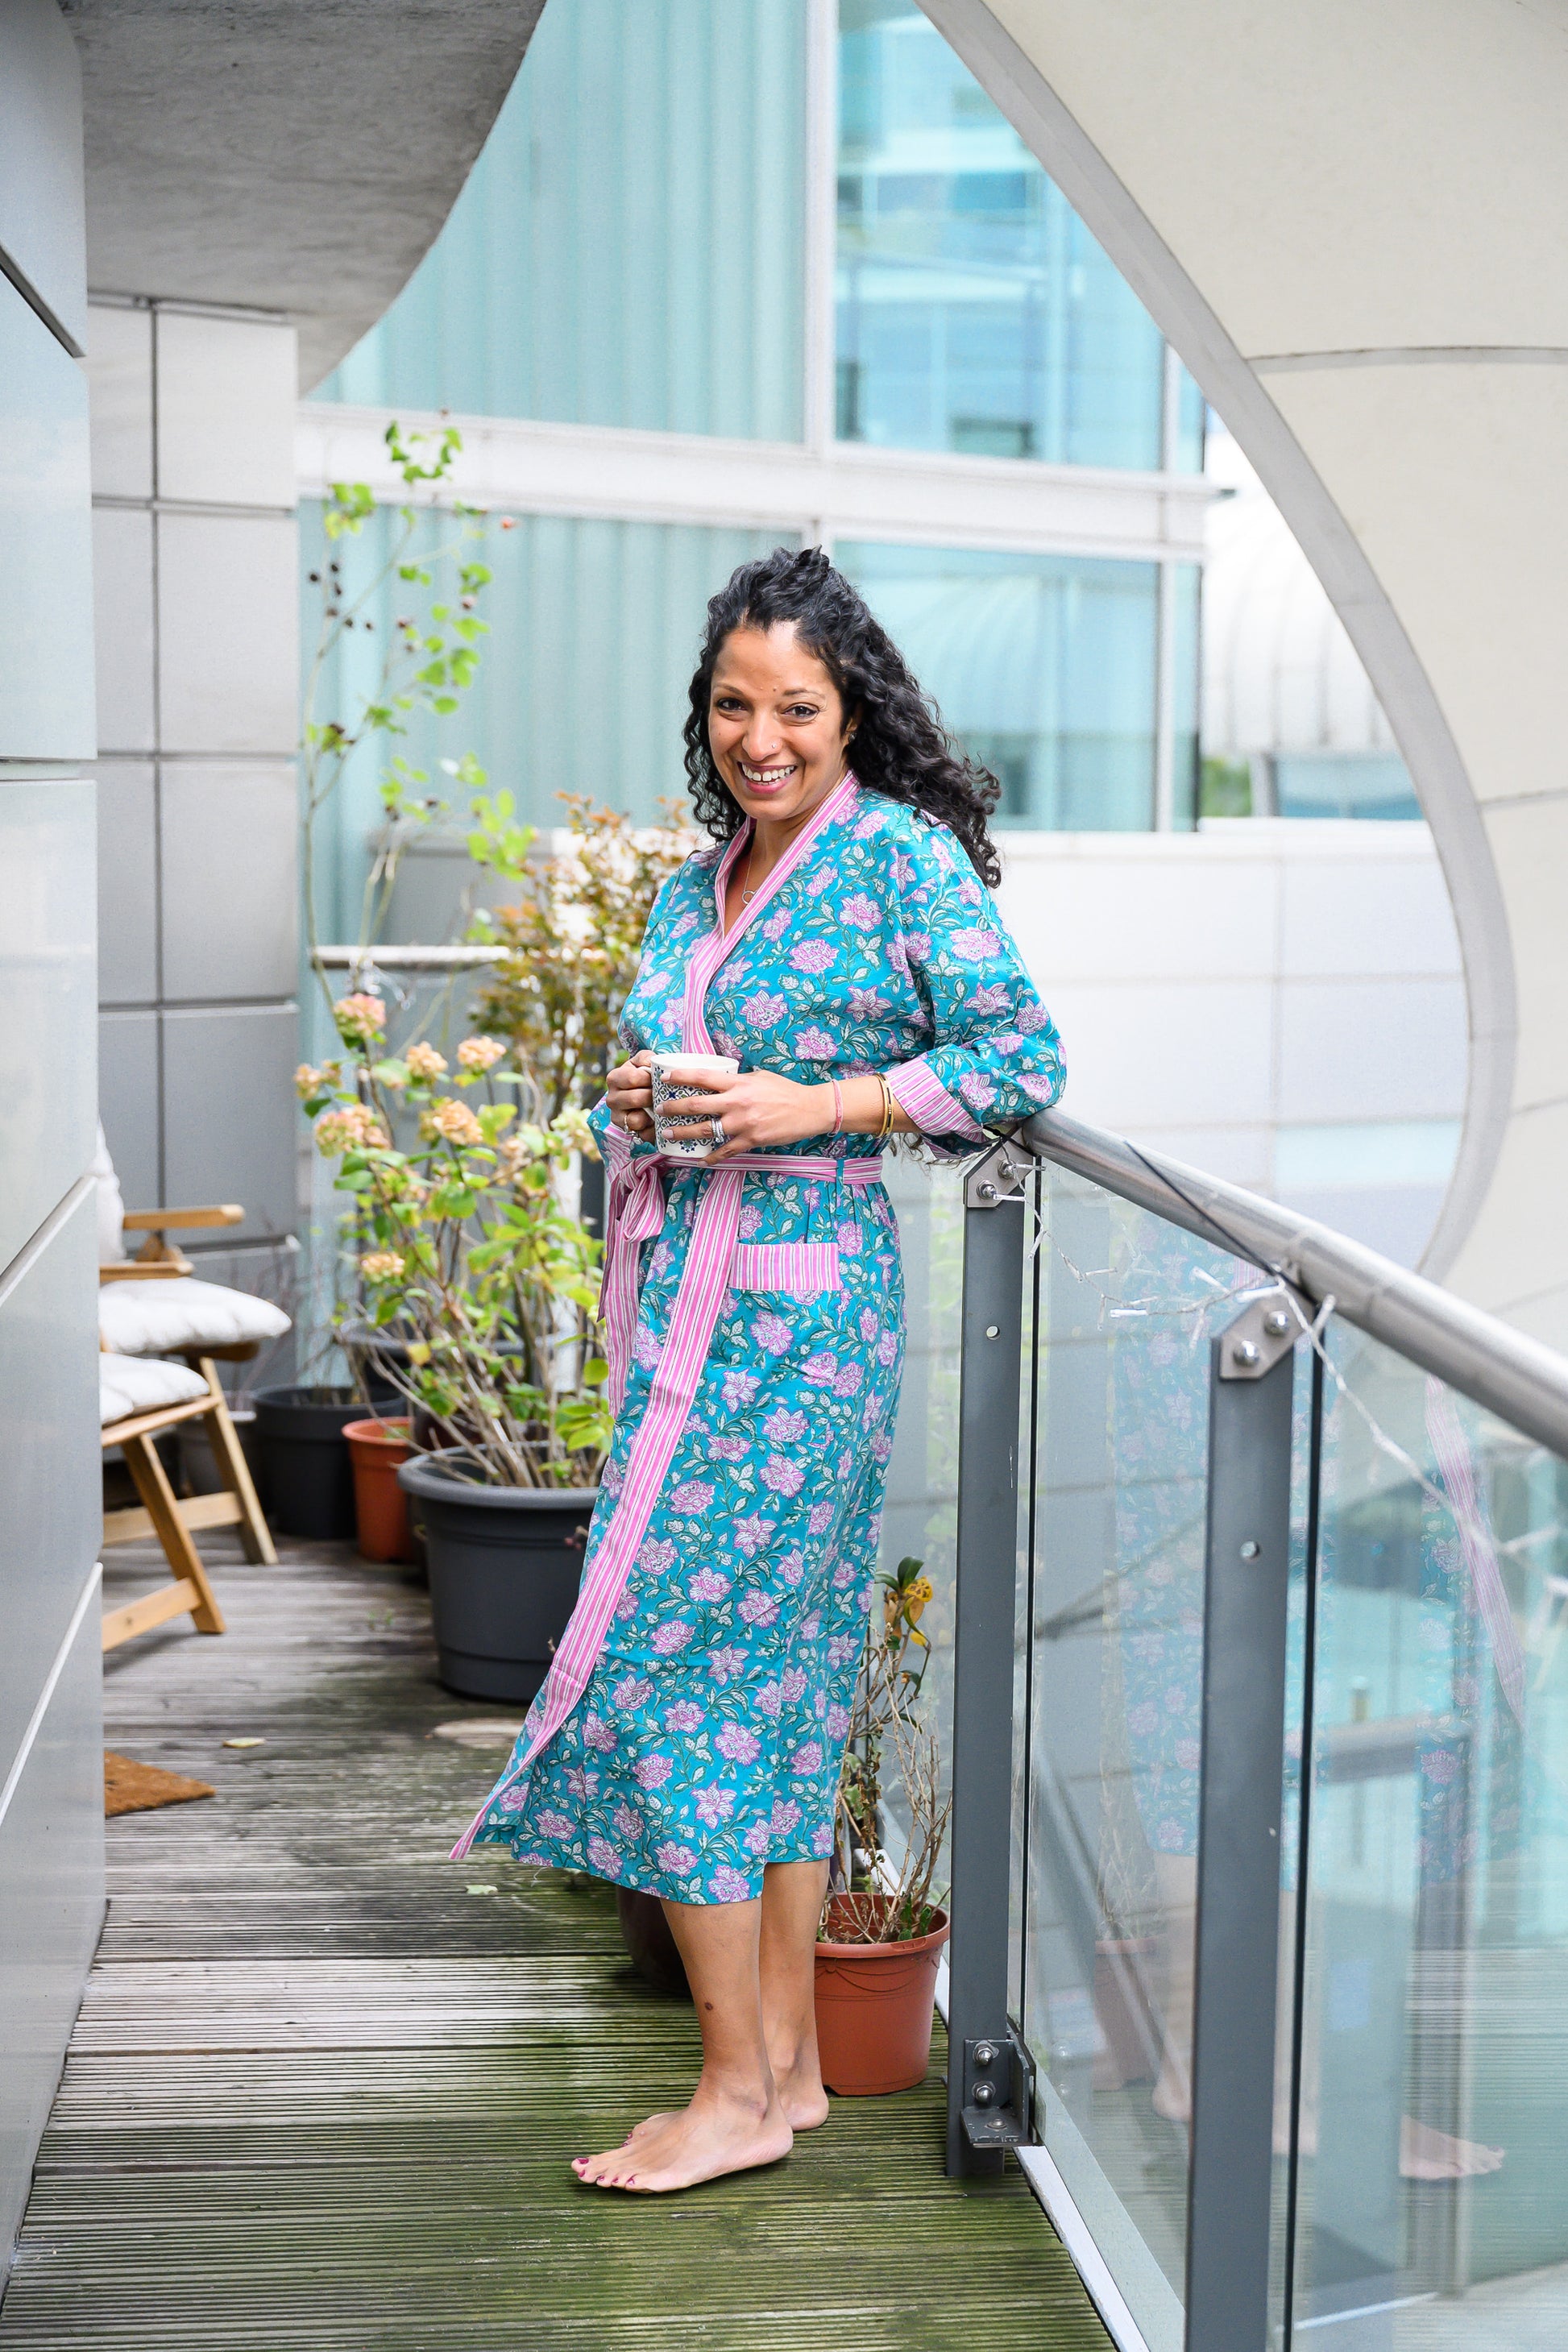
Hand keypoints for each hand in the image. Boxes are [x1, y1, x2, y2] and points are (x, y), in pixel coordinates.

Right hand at [606, 1050, 654, 1136]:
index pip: (631, 1078)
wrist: (646, 1093)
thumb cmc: (646, 1074)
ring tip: (662, 1107)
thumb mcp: (645, 1061)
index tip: (660, 1078)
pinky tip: (661, 1121)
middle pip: (634, 1099)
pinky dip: (655, 1129)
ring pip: (636, 1120)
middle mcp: (612, 1099)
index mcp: (614, 1079)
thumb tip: (652, 1064)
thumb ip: (647, 1058)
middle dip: (653, 1096)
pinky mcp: (628, 1132)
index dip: (649, 1078)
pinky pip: (643, 1134)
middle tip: (664, 1093)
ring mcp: (618, 1117)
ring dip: (653, 1114)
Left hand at [659, 1067, 830, 1160]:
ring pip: (704, 1130)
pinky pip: (725, 1150)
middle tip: (658, 1110)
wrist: (809, 1109)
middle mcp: (736, 1102)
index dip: (680, 1076)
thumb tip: (720, 1081)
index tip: (664, 1078)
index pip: (702, 1077)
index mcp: (737, 1083)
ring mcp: (742, 1123)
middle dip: (672, 1108)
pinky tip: (702, 1160)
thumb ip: (738, 1080)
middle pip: (695, 1105)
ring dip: (683, 1133)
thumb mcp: (759, 1077)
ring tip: (668, 1135)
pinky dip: (712, 1157)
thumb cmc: (785, 1090)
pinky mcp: (751, 1140)